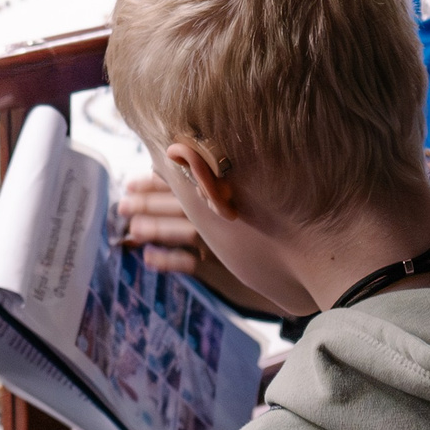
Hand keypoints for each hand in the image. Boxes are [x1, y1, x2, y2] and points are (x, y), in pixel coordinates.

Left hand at [118, 174, 282, 317]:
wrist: (308, 265)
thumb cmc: (281, 225)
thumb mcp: (255, 196)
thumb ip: (223, 181)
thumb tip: (187, 160)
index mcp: (228, 192)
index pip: (185, 181)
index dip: (155, 182)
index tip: (131, 183)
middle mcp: (225, 214)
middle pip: (178, 204)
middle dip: (148, 203)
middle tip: (122, 205)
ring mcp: (225, 242)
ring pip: (182, 231)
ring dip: (155, 229)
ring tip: (132, 230)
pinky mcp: (226, 269)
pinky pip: (191, 263)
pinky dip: (168, 261)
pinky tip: (148, 258)